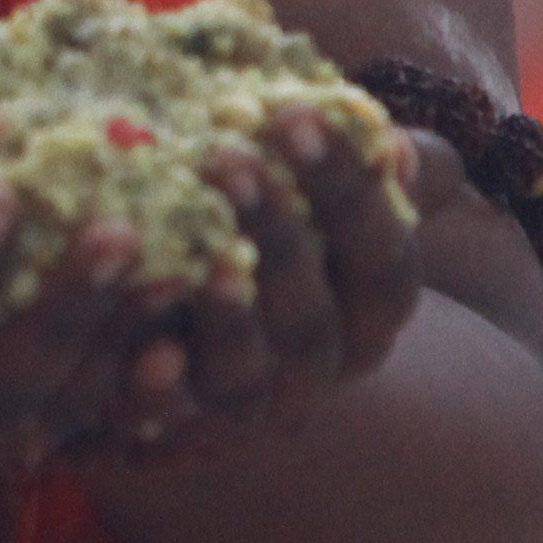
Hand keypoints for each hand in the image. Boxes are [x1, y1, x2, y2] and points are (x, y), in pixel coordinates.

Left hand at [102, 110, 435, 464]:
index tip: (295, 112)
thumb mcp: (329, 194)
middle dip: (276, 235)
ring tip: (196, 254)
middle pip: (312, 317)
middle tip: (227, 155)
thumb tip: (398, 148)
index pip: (382, 259)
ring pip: (246, 377)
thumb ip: (364, 170)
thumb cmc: (281, 221)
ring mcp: (254, 407)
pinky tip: (145, 353)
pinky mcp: (179, 431)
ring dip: (223, 317)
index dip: (346, 190)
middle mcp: (324, 366)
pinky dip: (157, 394)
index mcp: (371, 308)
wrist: (206, 327)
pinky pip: (169, 426)